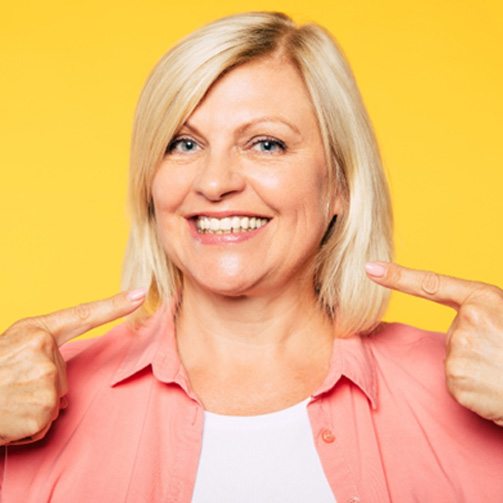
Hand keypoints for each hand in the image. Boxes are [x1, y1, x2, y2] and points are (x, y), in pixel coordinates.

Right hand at [0, 289, 145, 444]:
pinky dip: (29, 425)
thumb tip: (62, 370)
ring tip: (9, 399)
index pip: (84, 315)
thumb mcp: (13, 345)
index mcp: (37, 332)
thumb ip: (43, 346)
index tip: (141, 294)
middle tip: (12, 384)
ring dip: (35, 406)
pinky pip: (46, 422)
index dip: (115, 305)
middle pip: (64, 375)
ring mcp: (45, 382)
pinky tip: (10, 415)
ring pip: (57, 400)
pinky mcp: (42, 411)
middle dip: (42, 385)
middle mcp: (44, 353)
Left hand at [365, 262, 502, 425]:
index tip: (370, 269)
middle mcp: (468, 321)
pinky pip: (455, 383)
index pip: (431, 284)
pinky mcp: (457, 380)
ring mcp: (460, 350)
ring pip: (452, 359)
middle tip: (502, 355)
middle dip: (472, 347)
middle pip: (451, 334)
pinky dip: (473, 389)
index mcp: (483, 300)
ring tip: (501, 372)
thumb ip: (479, 315)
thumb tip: (460, 326)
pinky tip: (494, 388)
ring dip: (473, 369)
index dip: (398, 276)